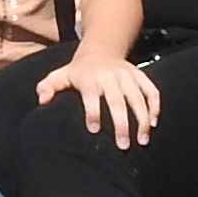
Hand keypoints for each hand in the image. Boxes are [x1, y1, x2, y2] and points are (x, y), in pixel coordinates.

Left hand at [33, 50, 161, 148]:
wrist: (100, 51)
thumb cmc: (77, 72)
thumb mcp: (60, 76)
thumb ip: (48, 87)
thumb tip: (42, 100)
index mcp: (89, 78)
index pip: (91, 95)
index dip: (92, 111)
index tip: (94, 130)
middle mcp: (110, 76)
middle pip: (118, 100)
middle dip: (122, 124)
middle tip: (123, 146)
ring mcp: (127, 75)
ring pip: (138, 98)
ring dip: (143, 120)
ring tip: (142, 141)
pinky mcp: (140, 75)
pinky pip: (152, 90)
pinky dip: (155, 106)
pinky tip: (154, 124)